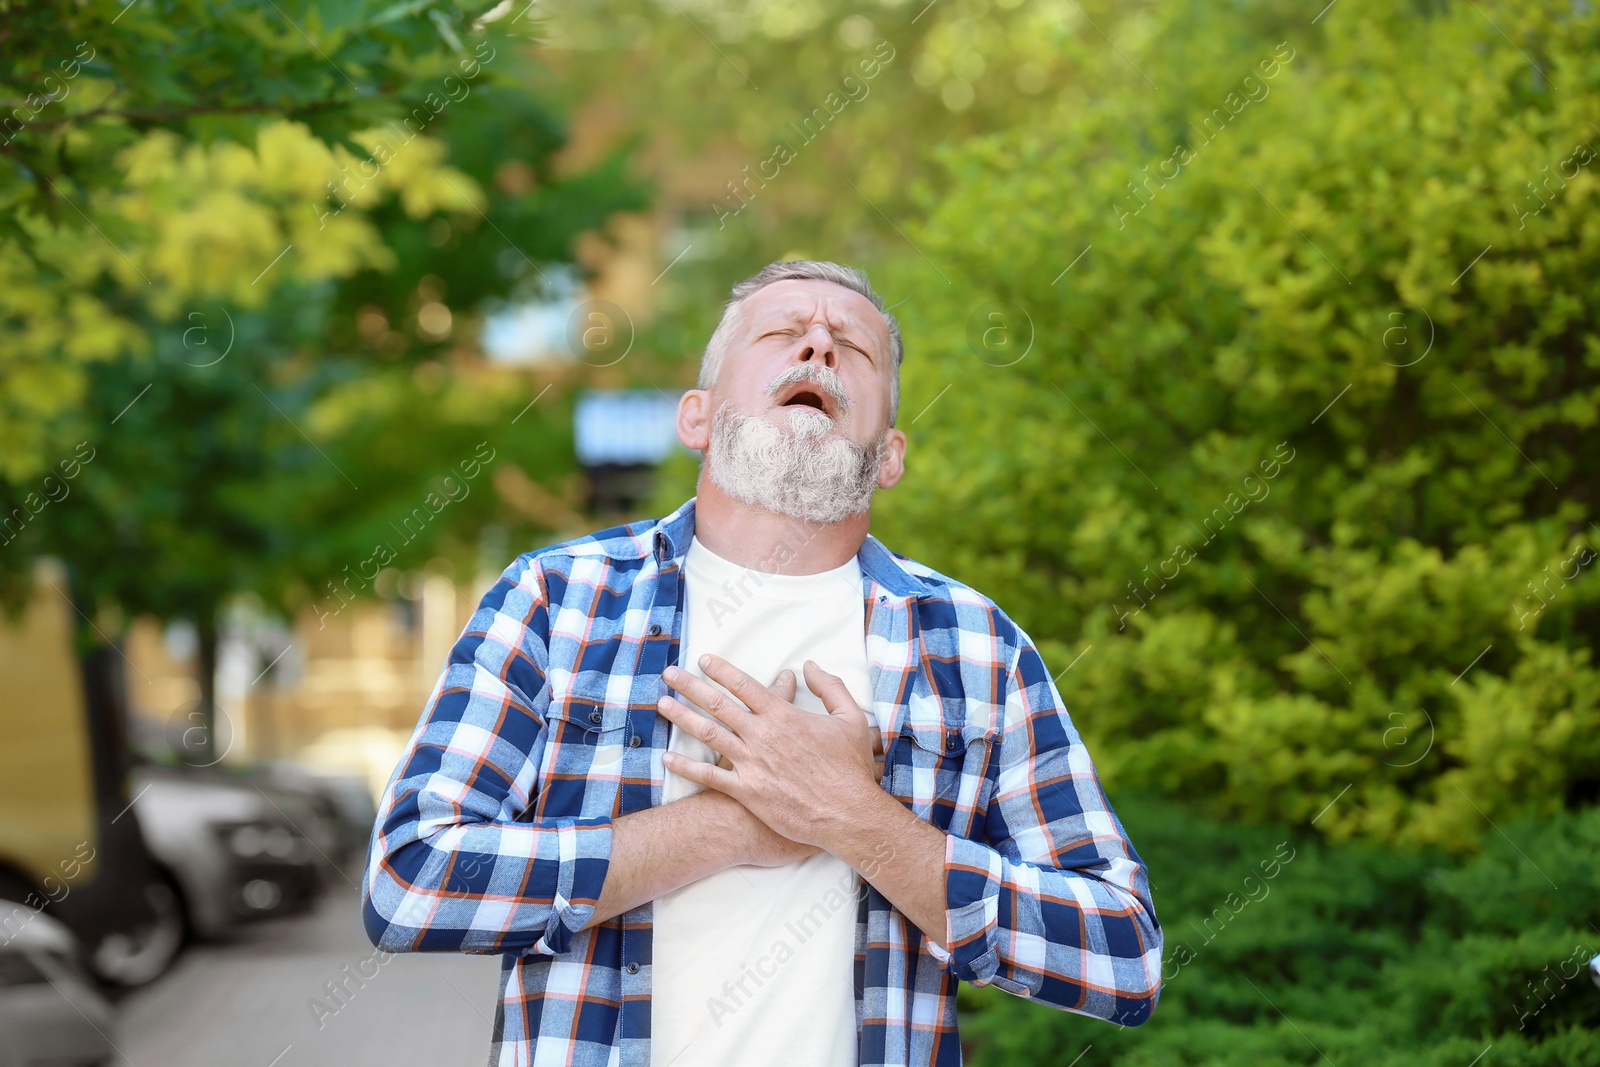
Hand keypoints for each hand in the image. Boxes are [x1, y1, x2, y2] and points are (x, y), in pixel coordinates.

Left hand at [657, 654, 879, 850]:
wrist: (848, 814)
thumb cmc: (851, 768)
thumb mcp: (852, 719)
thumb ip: (831, 687)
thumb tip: (810, 666)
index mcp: (784, 716)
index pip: (745, 685)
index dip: (722, 670)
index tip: (704, 660)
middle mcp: (762, 736)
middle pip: (718, 704)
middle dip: (690, 686)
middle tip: (669, 674)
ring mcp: (751, 764)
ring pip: (708, 734)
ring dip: (681, 717)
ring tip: (661, 704)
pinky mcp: (747, 792)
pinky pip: (710, 776)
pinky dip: (687, 766)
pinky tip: (668, 758)